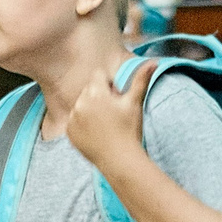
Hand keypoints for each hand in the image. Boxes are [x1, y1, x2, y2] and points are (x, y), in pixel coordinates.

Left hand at [67, 60, 154, 174]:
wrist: (119, 160)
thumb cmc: (129, 130)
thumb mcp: (135, 103)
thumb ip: (141, 79)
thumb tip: (152, 61)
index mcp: (96, 93)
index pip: (98, 75)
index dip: (109, 85)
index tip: (117, 98)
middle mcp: (80, 103)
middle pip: (89, 89)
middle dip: (100, 96)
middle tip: (112, 114)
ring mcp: (73, 118)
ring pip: (81, 104)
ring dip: (90, 109)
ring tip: (104, 125)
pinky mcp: (69, 131)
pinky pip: (74, 120)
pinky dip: (83, 123)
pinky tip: (96, 133)